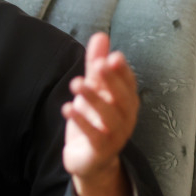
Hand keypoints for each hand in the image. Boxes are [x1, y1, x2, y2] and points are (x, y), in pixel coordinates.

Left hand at [61, 32, 137, 195]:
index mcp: (126, 102)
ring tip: (76, 84)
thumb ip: (96, 64)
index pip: (128, 84)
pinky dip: (81, 122)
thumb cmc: (94, 119)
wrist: (89, 160)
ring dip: (93, 99)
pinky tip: (67, 108)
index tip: (114, 56)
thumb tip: (101, 35)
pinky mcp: (100, 150)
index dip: (122, 71)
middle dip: (111, 82)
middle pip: (123, 99)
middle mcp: (126, 118)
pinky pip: (93, 136)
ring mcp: (115, 136)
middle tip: (98, 66)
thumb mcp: (94, 90)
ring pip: (108, 117)